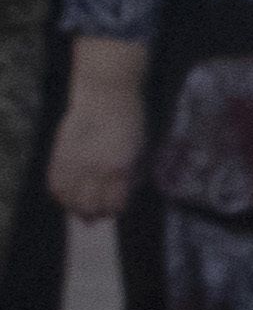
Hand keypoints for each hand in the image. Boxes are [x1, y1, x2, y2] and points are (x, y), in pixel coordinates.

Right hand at [42, 46, 134, 225]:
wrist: (106, 94)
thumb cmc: (130, 121)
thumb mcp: (142, 150)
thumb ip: (133, 175)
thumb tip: (123, 196)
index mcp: (121, 168)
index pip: (114, 204)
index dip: (114, 211)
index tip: (114, 210)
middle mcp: (96, 169)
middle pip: (89, 206)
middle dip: (94, 214)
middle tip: (95, 216)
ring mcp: (76, 161)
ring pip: (68, 198)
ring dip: (74, 207)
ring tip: (79, 208)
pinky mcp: (60, 153)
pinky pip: (54, 183)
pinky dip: (59, 194)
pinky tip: (64, 195)